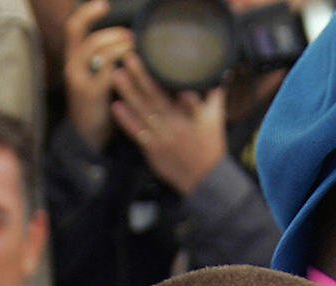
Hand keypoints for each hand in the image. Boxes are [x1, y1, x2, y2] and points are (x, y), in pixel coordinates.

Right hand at [63, 0, 128, 151]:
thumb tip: (128, 39)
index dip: (88, 13)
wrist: (86, 136)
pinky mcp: (90, 94)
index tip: (105, 5)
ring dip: (120, 47)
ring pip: (98, 52)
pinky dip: (122, 67)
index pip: (74, 27)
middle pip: (88, 37)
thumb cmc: (97, 103)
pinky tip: (134, 69)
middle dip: (113, 34)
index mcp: (74, 58)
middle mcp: (72, 66)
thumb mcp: (95, 76)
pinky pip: (107, 73)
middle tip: (132, 37)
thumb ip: (104, 58)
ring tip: (135, 49)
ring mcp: (80, 79)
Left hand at [110, 52, 227, 194]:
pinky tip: (116, 106)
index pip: (178, 90)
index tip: (155, 57)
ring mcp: (162, 137)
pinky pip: (137, 133)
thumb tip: (219, 76)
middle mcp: (175, 124)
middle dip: (141, 76)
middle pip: (156, 96)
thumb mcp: (216, 121)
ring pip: (143, 111)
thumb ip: (215, 98)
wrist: (205, 179)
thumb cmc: (210, 148)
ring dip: (129, 93)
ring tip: (117, 75)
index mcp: (191, 115)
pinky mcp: (153, 150)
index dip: (167, 75)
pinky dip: (126, 120)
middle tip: (129, 58)